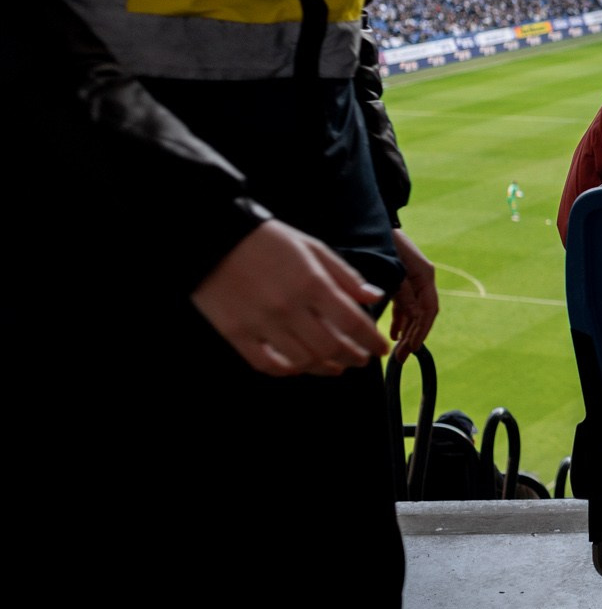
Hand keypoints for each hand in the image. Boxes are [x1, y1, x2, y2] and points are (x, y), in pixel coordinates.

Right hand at [192, 220, 390, 376]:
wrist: (212, 238)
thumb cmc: (268, 240)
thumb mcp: (313, 248)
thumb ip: (345, 276)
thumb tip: (374, 297)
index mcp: (312, 283)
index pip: (352, 322)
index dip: (371, 340)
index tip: (382, 348)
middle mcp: (289, 307)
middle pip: (330, 347)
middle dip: (353, 357)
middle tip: (361, 359)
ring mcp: (261, 323)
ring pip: (302, 360)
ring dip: (326, 368)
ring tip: (336, 367)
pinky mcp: (236, 333)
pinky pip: (267, 364)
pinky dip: (288, 370)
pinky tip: (300, 366)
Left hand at [387, 228, 438, 362]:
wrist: (366, 221)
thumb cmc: (379, 241)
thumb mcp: (390, 268)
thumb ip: (402, 292)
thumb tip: (415, 317)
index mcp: (424, 273)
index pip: (429, 309)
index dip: (422, 331)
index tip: (413, 349)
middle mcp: (421, 277)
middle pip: (422, 313)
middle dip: (413, 336)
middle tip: (401, 357)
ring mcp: (411, 278)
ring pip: (413, 310)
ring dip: (406, 331)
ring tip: (397, 351)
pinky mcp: (399, 279)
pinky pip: (404, 303)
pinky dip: (399, 319)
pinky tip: (392, 333)